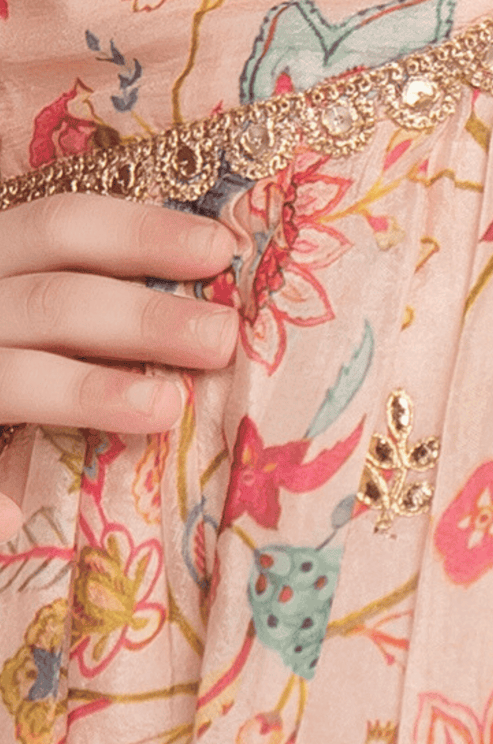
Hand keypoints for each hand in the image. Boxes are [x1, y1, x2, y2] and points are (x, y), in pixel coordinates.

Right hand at [0, 192, 237, 540]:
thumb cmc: (6, 334)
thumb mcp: (23, 297)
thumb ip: (79, 288)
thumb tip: (205, 275)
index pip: (62, 223)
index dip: (141, 232)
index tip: (220, 250)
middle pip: (50, 299)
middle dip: (141, 315)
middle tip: (220, 338)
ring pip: (10, 377)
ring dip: (87, 390)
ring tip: (166, 409)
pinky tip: (15, 519)